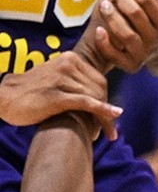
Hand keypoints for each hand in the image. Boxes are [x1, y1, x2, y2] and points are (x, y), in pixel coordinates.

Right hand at [0, 52, 121, 139]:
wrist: (4, 98)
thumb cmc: (30, 93)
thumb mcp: (55, 79)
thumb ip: (74, 82)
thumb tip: (95, 95)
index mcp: (69, 58)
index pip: (98, 80)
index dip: (105, 100)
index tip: (109, 116)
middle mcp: (67, 65)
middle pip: (99, 89)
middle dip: (106, 110)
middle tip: (110, 129)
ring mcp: (62, 79)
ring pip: (95, 97)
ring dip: (104, 118)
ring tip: (107, 133)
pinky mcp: (57, 95)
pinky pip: (87, 103)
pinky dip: (102, 111)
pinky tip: (113, 118)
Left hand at [77, 0, 157, 73]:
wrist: (131, 42)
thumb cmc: (139, 13)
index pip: (152, 1)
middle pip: (138, 15)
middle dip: (122, 0)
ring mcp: (146, 53)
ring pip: (127, 36)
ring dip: (112, 18)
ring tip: (103, 5)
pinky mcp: (131, 65)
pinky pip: (116, 56)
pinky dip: (105, 43)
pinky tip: (98, 30)